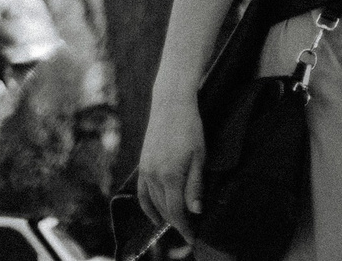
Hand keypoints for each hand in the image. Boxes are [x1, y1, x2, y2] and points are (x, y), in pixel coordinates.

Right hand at [135, 95, 206, 236]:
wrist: (171, 104)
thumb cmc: (190, 127)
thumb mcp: (200, 155)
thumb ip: (195, 185)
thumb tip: (196, 211)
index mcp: (170, 175)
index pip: (177, 211)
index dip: (185, 227)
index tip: (193, 237)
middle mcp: (154, 176)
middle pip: (165, 209)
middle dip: (178, 223)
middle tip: (191, 230)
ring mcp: (146, 171)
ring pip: (154, 203)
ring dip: (165, 216)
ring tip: (178, 223)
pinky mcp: (142, 165)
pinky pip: (142, 193)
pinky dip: (148, 207)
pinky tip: (155, 216)